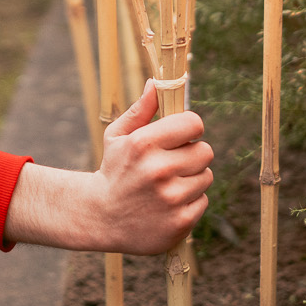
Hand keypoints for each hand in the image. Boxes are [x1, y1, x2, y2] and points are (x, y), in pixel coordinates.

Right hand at [0, 80, 212, 254]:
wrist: (100, 218)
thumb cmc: (113, 171)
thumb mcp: (117, 137)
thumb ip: (140, 110)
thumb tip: (156, 83)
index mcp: (144, 144)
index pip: (193, 124)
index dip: (189, 128)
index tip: (181, 136)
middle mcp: (158, 170)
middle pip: (205, 151)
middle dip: (191, 154)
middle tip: (172, 163)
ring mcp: (170, 198)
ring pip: (205, 177)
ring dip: (191, 179)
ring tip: (167, 185)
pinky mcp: (180, 222)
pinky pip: (202, 201)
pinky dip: (189, 202)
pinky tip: (168, 205)